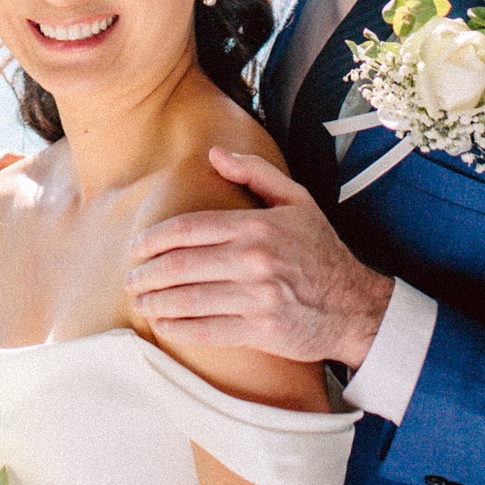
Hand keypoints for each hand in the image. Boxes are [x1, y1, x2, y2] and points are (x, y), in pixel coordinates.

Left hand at [125, 146, 392, 369]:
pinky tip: (163, 324)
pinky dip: (178, 328)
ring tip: (140, 301)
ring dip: (155, 302)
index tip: (136, 248)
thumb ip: (255, 173)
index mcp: (256, 226)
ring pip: (188, 299)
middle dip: (147, 273)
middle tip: (130, 279)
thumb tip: (215, 153)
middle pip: (180, 265)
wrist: (355, 306)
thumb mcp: (297, 200)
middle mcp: (254, 260)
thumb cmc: (321, 251)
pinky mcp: (261, 330)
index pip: (188, 229)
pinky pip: (207, 330)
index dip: (153, 239)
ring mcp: (257, 297)